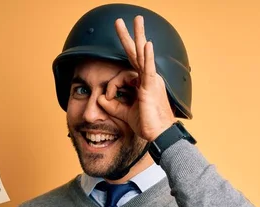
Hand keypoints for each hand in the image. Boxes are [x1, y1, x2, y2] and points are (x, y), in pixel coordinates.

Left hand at [97, 16, 176, 141]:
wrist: (159, 134)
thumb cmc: (147, 124)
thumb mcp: (125, 113)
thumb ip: (112, 105)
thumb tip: (100, 99)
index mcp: (143, 83)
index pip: (124, 73)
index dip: (112, 84)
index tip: (107, 98)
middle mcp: (147, 78)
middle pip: (136, 53)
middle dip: (128, 36)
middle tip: (120, 21)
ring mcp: (150, 80)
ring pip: (141, 54)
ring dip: (138, 36)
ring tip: (137, 19)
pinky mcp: (150, 87)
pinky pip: (148, 69)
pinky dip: (148, 56)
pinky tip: (147, 44)